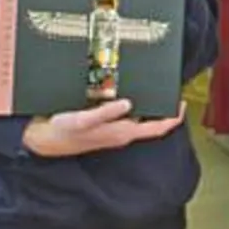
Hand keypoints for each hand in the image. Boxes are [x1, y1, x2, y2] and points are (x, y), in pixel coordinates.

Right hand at [22, 99, 186, 157]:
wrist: (46, 140)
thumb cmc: (65, 132)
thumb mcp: (84, 120)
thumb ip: (106, 113)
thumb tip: (128, 104)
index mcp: (122, 133)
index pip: (156, 128)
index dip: (173, 118)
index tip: (182, 104)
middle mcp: (122, 133)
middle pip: (152, 123)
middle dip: (164, 108)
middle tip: (171, 89)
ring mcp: (114, 130)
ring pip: (140, 119)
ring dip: (149, 106)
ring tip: (156, 88)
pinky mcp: (106, 125)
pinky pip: (127, 115)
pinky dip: (134, 105)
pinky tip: (131, 94)